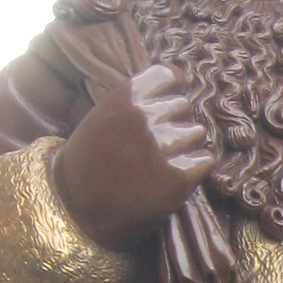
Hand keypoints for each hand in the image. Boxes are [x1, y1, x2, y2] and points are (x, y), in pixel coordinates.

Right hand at [51, 66, 213, 251]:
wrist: (77, 206)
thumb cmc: (91, 160)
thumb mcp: (105, 115)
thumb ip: (137, 100)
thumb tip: (180, 80)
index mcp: (128, 95)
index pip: (169, 77)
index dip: (169, 94)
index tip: (163, 110)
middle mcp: (147, 116)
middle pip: (184, 107)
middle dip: (173, 124)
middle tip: (152, 148)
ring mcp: (163, 146)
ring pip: (196, 133)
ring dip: (185, 147)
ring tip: (159, 165)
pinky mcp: (179, 177)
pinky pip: (205, 160)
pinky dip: (195, 169)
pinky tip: (172, 179)